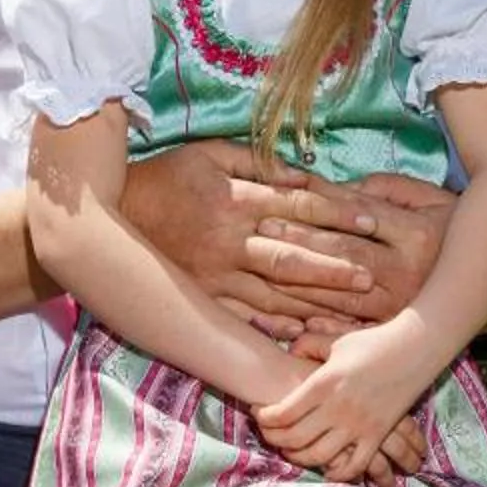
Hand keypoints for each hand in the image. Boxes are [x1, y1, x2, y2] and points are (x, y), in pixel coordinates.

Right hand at [127, 143, 454, 330]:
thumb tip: (302, 174)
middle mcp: (230, 240)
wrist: (113, 216)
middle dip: (335, 268)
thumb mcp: (209, 153)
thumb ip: (256, 161)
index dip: (337, 212)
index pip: (298, 206)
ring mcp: (217, 274)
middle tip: (373, 277)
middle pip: (292, 256)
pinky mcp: (205, 297)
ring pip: (276, 293)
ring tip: (352, 311)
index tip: (371, 219)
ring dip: (316, 303)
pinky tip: (306, 332)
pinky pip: (246, 317)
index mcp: (236, 199)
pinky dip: (277, 326)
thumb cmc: (167, 176)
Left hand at [256, 319, 435, 485]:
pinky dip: (337, 472)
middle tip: (268, 435)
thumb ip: (309, 345)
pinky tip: (326, 468)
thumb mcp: (336, 340)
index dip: (265, 419)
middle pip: (295, 438)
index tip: (259, 414)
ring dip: (299, 458)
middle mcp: (339, 407)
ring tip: (291, 450)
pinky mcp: (377, 435)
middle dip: (275, 440)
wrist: (415, 349)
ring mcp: (359, 425)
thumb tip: (290, 349)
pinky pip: (354, 465)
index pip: (284, 412)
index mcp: (324, 383)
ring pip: (319, 456)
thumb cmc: (373, 342)